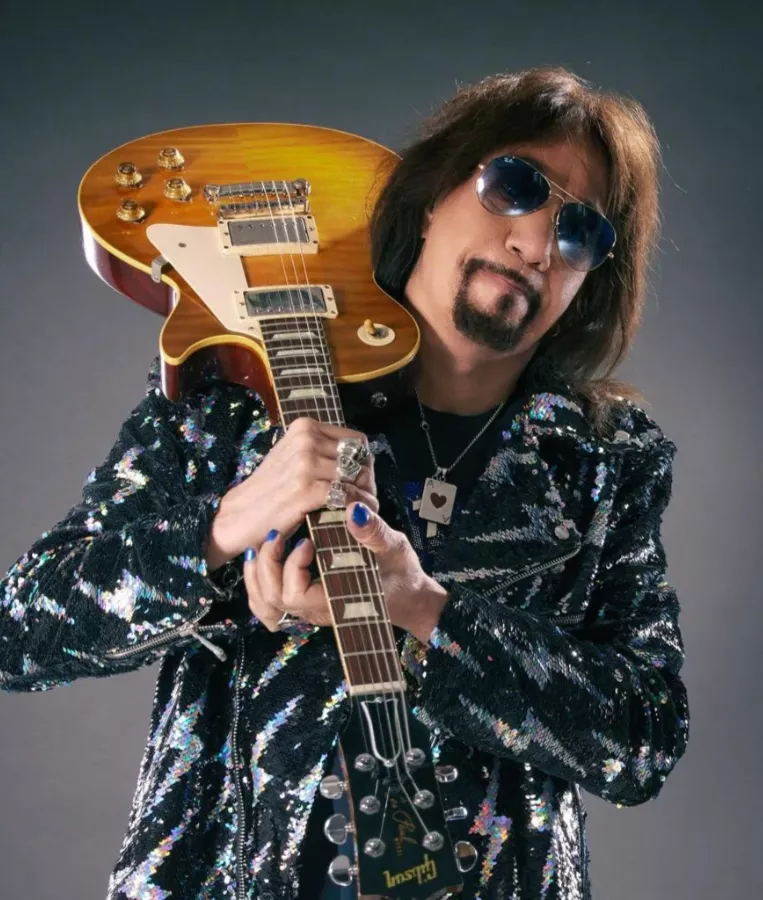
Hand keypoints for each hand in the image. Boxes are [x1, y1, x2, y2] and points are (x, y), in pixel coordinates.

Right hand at [205, 417, 377, 570]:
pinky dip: (355, 507)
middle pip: (360, 458)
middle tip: (366, 499)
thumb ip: (321, 451)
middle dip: (367, 480)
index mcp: (305, 427)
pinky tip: (354, 516)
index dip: (364, 462)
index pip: (356, 440)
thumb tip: (358, 456)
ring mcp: (305, 463)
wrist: (239, 515)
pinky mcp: (305, 489)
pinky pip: (345, 495)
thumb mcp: (292, 457)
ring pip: (355, 476)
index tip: (362, 481)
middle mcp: (306, 439)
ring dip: (364, 496)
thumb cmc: (270, 490)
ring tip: (363, 509)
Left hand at [244, 502, 448, 641]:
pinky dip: (262, 580)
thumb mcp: (393, 549)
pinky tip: (263, 555)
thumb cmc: (402, 574)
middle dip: (268, 566)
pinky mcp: (308, 598)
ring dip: (259, 572)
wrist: (409, 596)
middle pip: (273, 599)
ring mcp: (310, 607)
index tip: (305, 541)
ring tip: (262, 543)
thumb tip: (352, 509)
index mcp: (336, 603)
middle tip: (275, 535)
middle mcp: (317, 610)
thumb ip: (372, 533)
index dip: (292, 568)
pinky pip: (272, 599)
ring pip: (267, 602)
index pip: (295, 595)